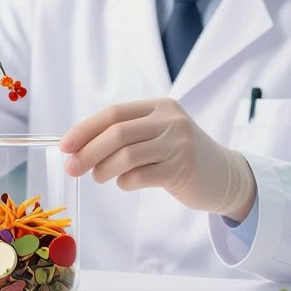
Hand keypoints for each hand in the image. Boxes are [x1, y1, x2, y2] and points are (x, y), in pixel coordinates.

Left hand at [59, 98, 256, 220]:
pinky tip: (125, 184)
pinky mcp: (183, 169)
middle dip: (88, 152)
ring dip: (103, 170)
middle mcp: (170, 120)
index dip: (85, 129)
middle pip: (117, 133)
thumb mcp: (158, 133)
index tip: (65, 145)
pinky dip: (124, 182)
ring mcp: (179, 144)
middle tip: (72, 168)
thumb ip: (126, 134)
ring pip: (126, 155)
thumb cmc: (180, 155)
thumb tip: (77, 145)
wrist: (225, 175)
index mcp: (159, 106)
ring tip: (98, 178)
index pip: (113, 113)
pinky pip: (140, 176)